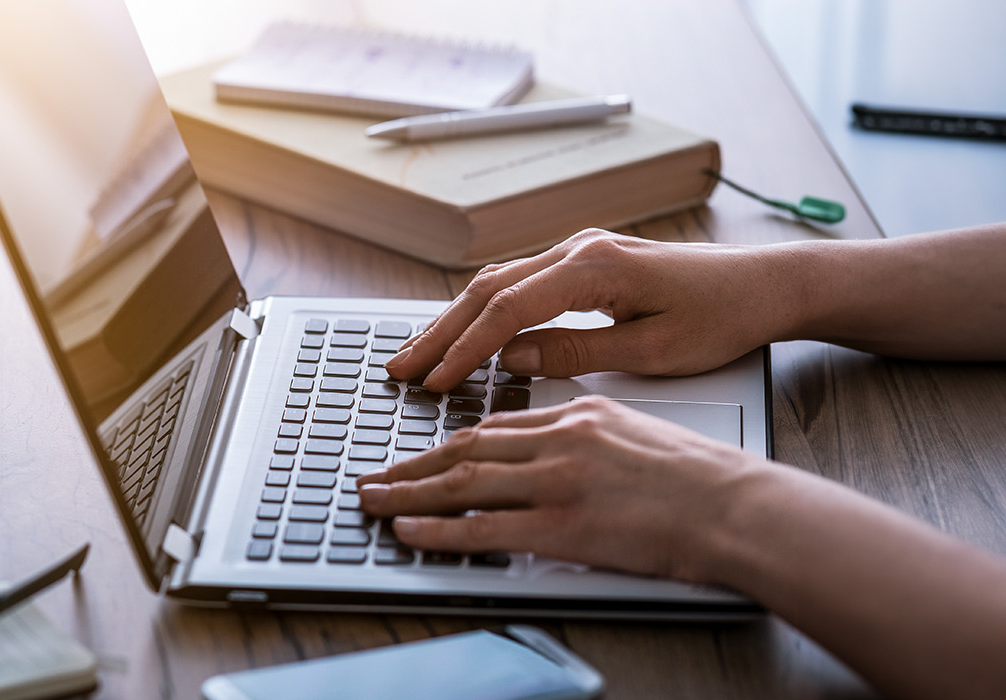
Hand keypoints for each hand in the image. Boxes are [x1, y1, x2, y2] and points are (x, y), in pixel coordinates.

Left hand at [353, 396, 773, 582]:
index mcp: (579, 415)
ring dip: (409, 493)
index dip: (449, 442)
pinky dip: (437, 529)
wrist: (739, 507)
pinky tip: (408, 530)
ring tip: (374, 501)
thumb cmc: (702, 479)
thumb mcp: (637, 430)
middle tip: (376, 476)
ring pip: (463, 482)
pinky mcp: (563, 525)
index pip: (496, 427)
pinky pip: (482, 528)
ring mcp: (558, 481)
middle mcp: (560, 440)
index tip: (420, 454)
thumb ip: (588, 433)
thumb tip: (553, 448)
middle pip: (467, 448)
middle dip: (413, 465)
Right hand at [386, 229, 803, 391]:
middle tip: (402, 369)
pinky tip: (461, 334)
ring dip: (453, 320)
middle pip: (487, 290)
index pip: (508, 309)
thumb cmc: (723, 319)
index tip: (436, 381)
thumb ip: (577, 352)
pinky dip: (482, 311)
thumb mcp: (653, 350)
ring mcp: (579, 252)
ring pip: (496, 282)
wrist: (766, 286)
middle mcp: (579, 250)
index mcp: (595, 268)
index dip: (466, 349)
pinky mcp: (584, 263)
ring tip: (418, 355)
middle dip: (440, 333)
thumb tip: (513, 359)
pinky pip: (517, 283)